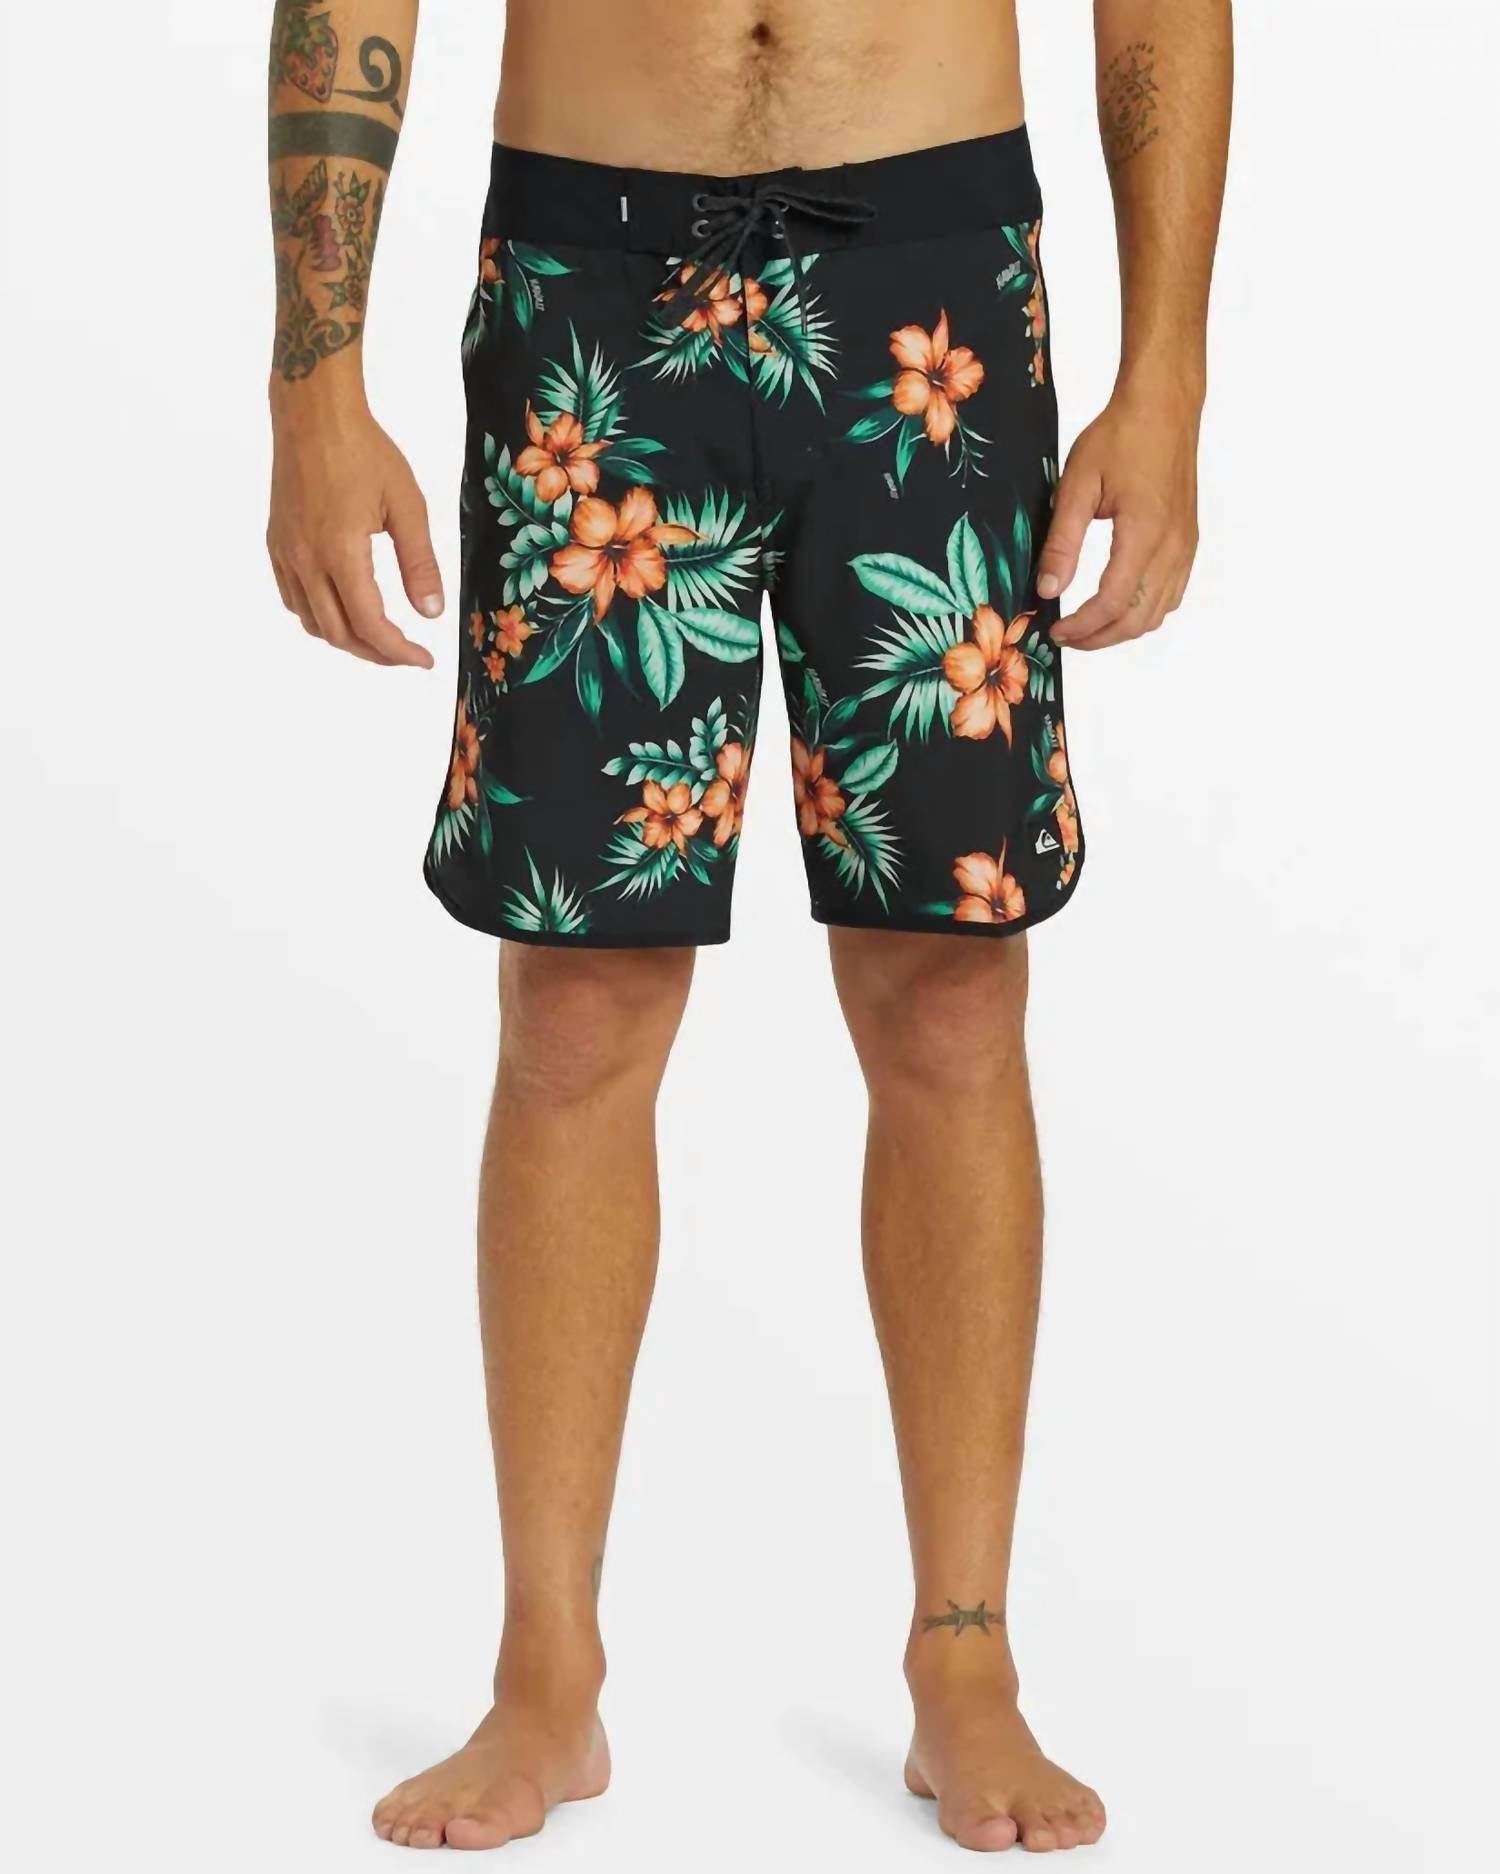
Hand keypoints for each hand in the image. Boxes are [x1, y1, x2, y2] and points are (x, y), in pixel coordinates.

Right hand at [267, 382, 440, 667]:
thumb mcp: (407, 506)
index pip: (369, 625)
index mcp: (340, 552)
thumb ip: (420, 563)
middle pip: (338, 634)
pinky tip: (343, 610)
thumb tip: (431, 613)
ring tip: (380, 638)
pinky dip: (320, 617)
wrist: (313, 415)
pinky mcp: (276, 544)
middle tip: (407, 655)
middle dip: (376, 654)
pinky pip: (294, 598)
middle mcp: (306, 559)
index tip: (424, 660)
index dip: (398, 652)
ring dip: (346, 639)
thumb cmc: (364, 451)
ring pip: (312, 621)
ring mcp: (286, 553)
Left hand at [1036, 388, 1200, 649]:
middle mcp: (1173, 546)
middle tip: (1065, 636)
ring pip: (1158, 613)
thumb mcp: (1078, 485)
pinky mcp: (1189, 541)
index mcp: (1144, 533)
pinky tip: (1118, 605)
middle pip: (1138, 619)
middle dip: (1099, 637)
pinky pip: (1171, 594)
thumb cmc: (1120, 436)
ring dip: (1122, 629)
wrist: (1164, 406)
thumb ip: (1062, 542)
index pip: (1113, 603)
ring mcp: (1186, 546)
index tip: (1054, 629)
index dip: (1082, 626)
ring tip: (1087, 627)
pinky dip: (1144, 611)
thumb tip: (1047, 589)